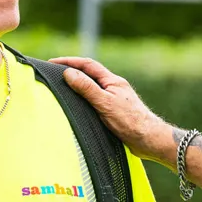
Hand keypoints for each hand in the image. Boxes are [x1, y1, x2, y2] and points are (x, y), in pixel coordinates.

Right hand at [49, 57, 174, 163]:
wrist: (148, 140)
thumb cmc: (130, 121)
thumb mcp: (104, 103)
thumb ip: (87, 88)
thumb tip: (69, 73)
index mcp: (112, 81)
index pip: (88, 65)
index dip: (70, 61)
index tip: (52, 62)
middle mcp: (114, 88)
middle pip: (90, 74)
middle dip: (73, 71)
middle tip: (54, 73)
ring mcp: (115, 100)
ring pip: (93, 88)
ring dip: (78, 86)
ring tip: (62, 88)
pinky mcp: (115, 113)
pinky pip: (95, 101)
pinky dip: (84, 100)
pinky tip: (78, 108)